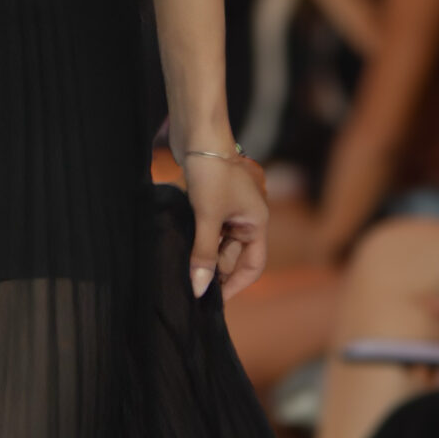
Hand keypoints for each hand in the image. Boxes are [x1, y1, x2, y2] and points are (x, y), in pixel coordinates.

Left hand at [182, 150, 268, 300]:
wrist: (197, 136)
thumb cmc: (210, 173)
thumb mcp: (207, 217)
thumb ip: (204, 253)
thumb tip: (199, 288)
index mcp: (257, 222)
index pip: (253, 265)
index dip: (235, 284)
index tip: (213, 300)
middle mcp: (247, 218)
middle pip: (232, 256)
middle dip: (214, 271)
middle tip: (190, 287)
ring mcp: (229, 210)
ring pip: (217, 244)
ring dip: (203, 255)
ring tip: (183, 271)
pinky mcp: (212, 203)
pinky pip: (207, 231)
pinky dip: (197, 240)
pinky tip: (181, 250)